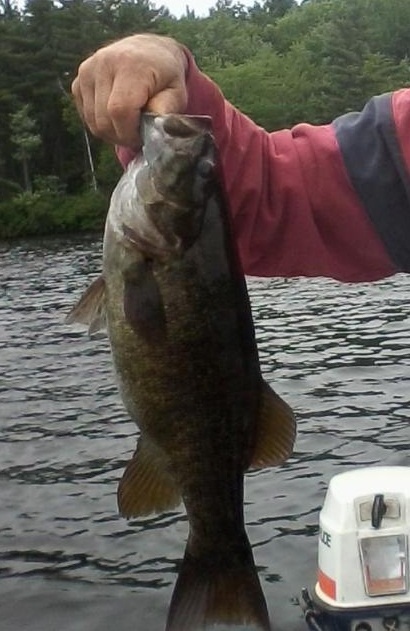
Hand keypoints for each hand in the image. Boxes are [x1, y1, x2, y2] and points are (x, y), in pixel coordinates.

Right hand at [71, 34, 187, 148]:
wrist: (149, 51)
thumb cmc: (166, 76)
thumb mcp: (177, 93)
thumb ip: (166, 111)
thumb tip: (153, 130)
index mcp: (131, 65)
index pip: (120, 111)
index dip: (130, 133)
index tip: (142, 136)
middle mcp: (104, 63)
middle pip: (104, 120)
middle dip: (121, 136)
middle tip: (137, 133)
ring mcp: (87, 71)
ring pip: (93, 123)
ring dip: (111, 133)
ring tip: (129, 124)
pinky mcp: (78, 80)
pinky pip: (86, 117)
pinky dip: (101, 124)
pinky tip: (116, 116)